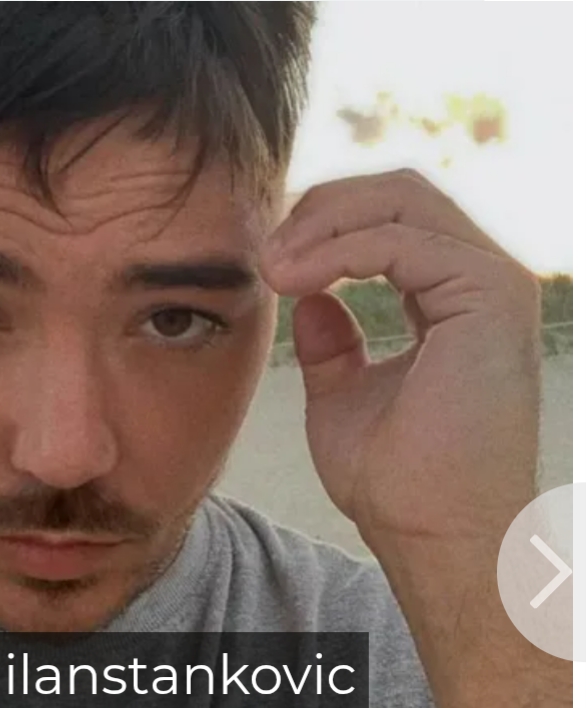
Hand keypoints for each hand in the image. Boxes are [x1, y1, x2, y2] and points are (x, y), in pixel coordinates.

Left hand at [260, 168, 540, 544]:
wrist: (431, 536)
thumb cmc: (395, 481)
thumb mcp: (343, 396)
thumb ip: (331, 344)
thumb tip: (309, 298)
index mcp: (452, 298)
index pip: (389, 218)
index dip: (321, 223)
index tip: (264, 258)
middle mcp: (480, 280)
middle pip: (395, 192)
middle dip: (317, 209)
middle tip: (262, 251)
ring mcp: (491, 282)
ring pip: (399, 199)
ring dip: (319, 224)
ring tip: (269, 267)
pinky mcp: (490, 295)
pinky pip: (399, 239)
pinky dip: (335, 251)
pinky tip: (291, 280)